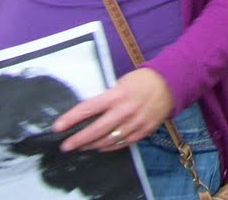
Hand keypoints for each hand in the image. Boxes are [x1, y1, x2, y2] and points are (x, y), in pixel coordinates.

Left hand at [56, 68, 172, 152]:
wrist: (170, 83)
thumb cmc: (142, 80)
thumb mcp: (121, 83)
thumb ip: (107, 98)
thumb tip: (89, 113)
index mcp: (116, 95)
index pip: (88, 109)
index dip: (70, 119)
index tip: (57, 127)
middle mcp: (124, 110)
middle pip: (96, 130)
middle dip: (77, 140)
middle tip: (66, 146)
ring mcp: (135, 122)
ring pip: (108, 140)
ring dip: (92, 145)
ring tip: (81, 147)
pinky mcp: (143, 130)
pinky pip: (122, 144)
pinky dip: (109, 147)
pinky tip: (100, 147)